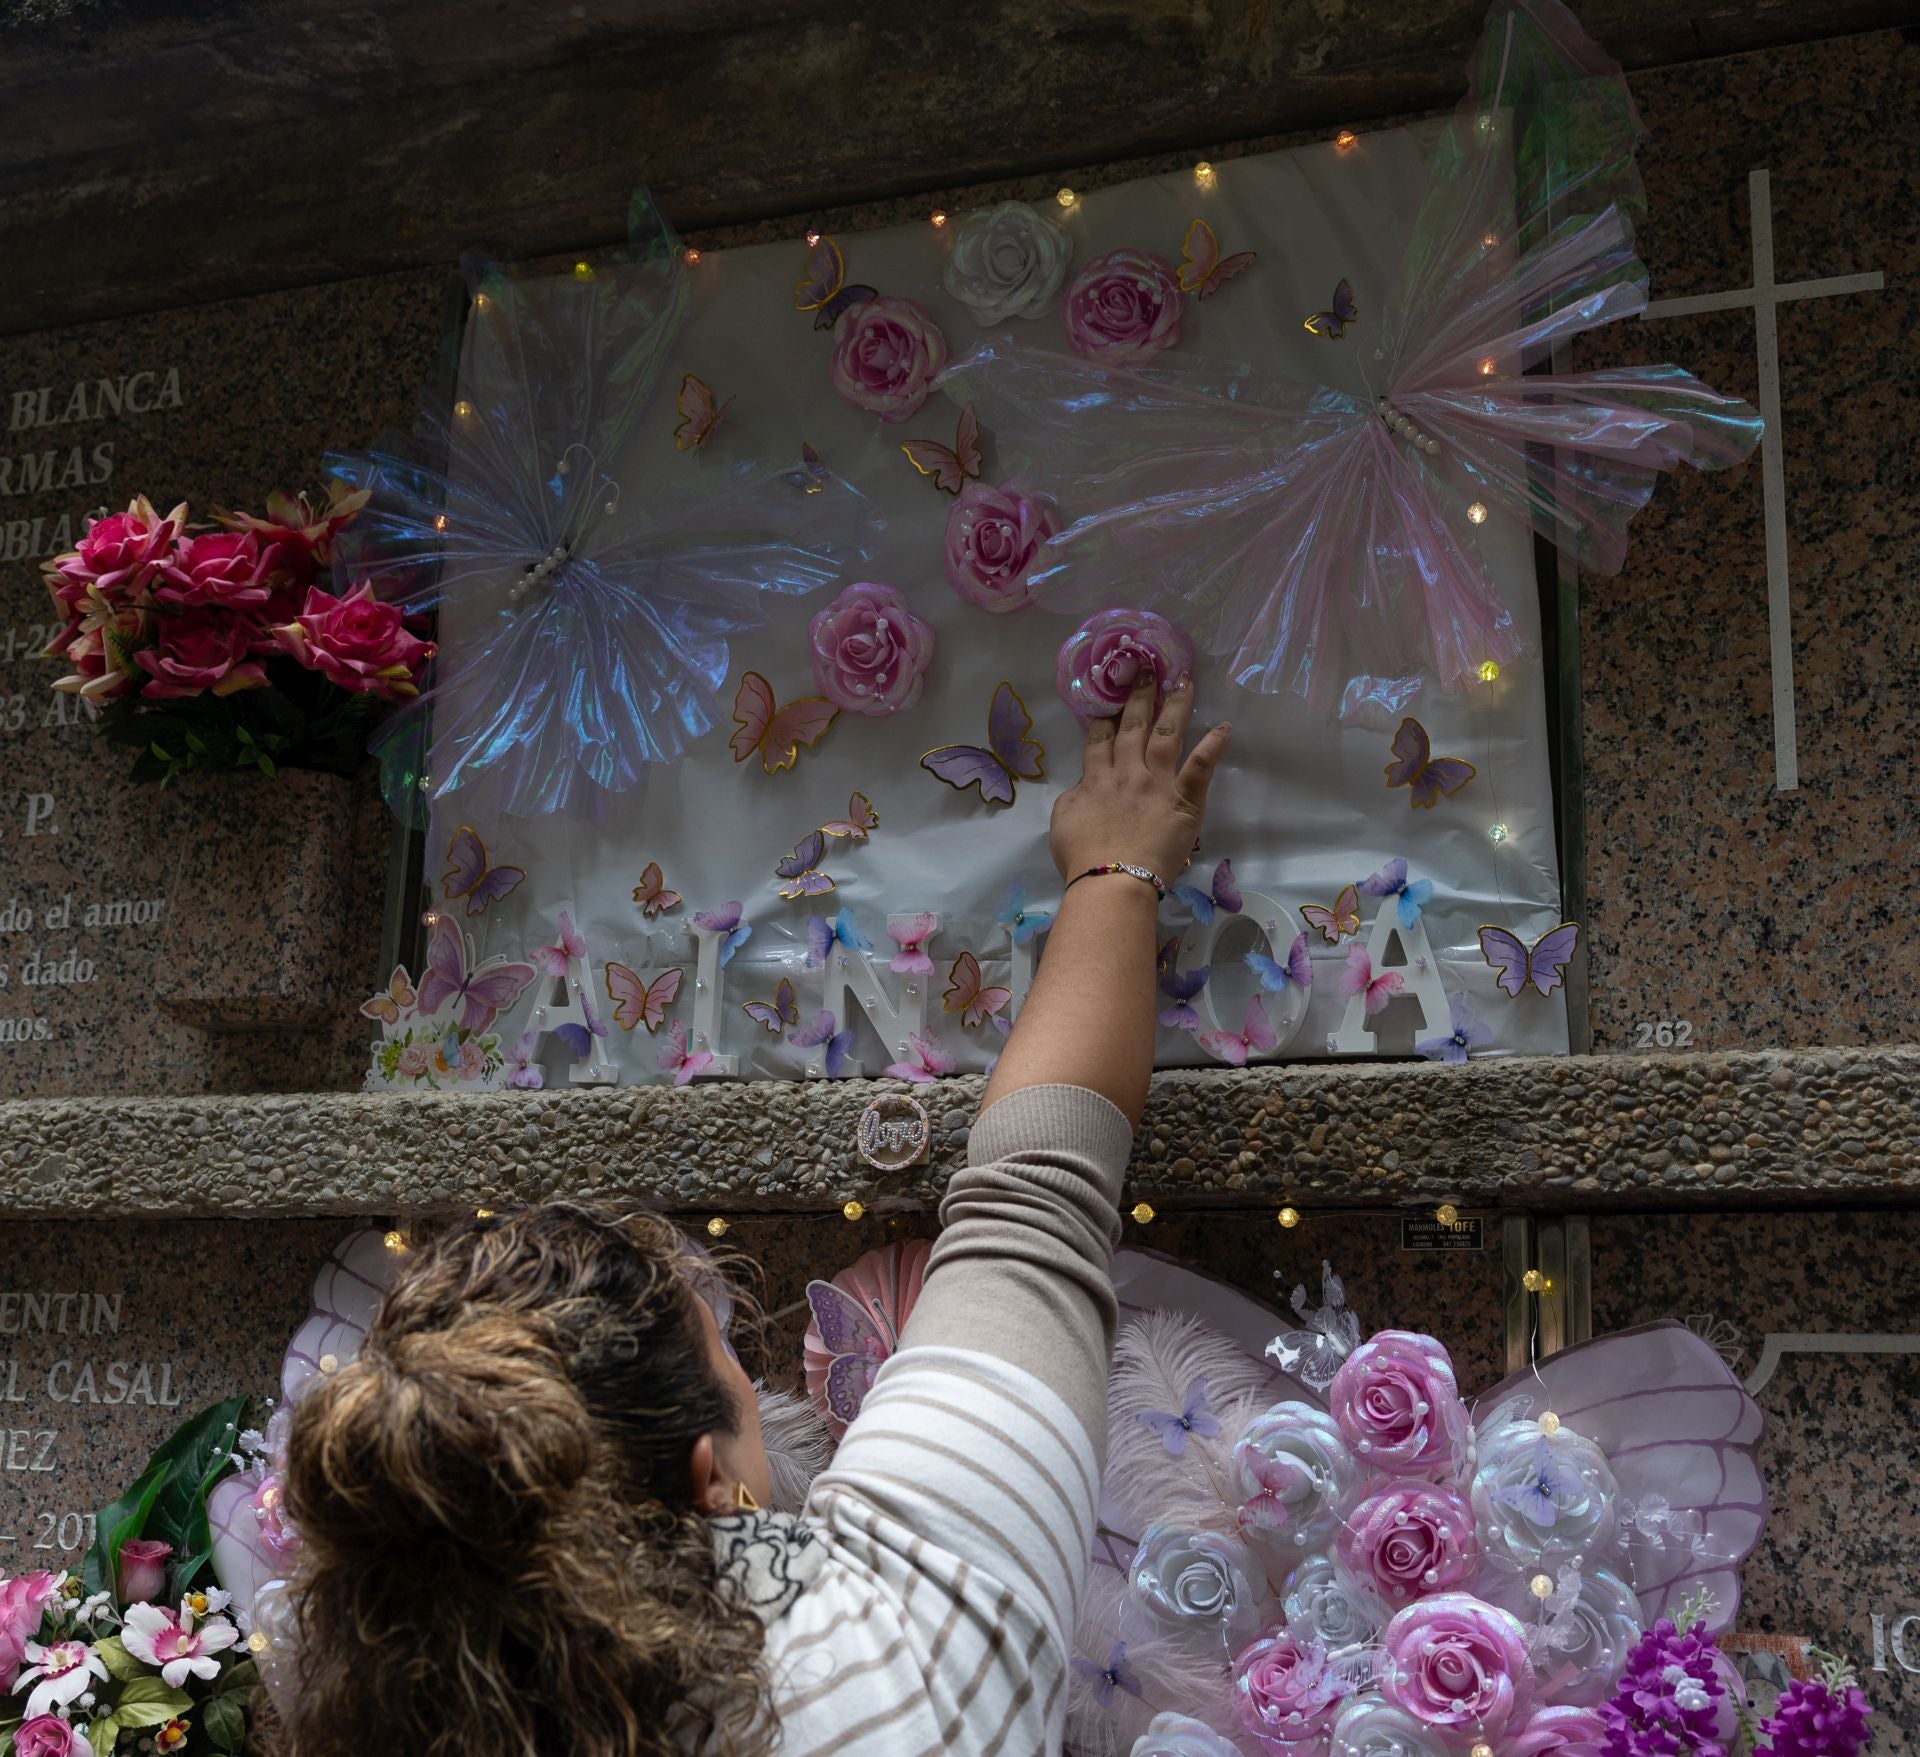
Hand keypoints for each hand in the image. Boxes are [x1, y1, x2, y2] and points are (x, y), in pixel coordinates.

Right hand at [1049, 674, 1230, 887]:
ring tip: (1184, 680)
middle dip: (1140, 696)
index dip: (1105, 717)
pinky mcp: (1184, 799)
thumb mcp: (1063, 820)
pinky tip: (1225, 726)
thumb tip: (1087, 784)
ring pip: (1167, 734)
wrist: (1112, 880)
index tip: (1111, 699)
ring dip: (1176, 704)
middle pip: (1134, 726)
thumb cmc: (1083, 858)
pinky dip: (1213, 745)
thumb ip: (1076, 795)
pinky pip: (1200, 767)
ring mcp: (1157, 782)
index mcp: (1096, 778)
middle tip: (1147, 670)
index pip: (1100, 740)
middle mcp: (1127, 772)